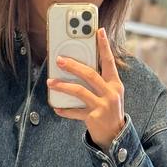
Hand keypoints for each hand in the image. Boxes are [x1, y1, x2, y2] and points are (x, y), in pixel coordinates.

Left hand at [48, 27, 125, 150]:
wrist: (115, 135)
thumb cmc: (109, 110)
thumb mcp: (110, 93)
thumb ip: (98, 81)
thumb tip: (77, 68)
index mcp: (115, 84)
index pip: (109, 61)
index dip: (104, 46)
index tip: (99, 31)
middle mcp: (110, 93)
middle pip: (90, 74)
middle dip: (73, 65)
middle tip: (59, 60)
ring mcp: (102, 105)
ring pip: (79, 91)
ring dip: (63, 86)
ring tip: (51, 82)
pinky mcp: (94, 117)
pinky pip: (75, 112)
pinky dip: (64, 109)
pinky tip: (56, 107)